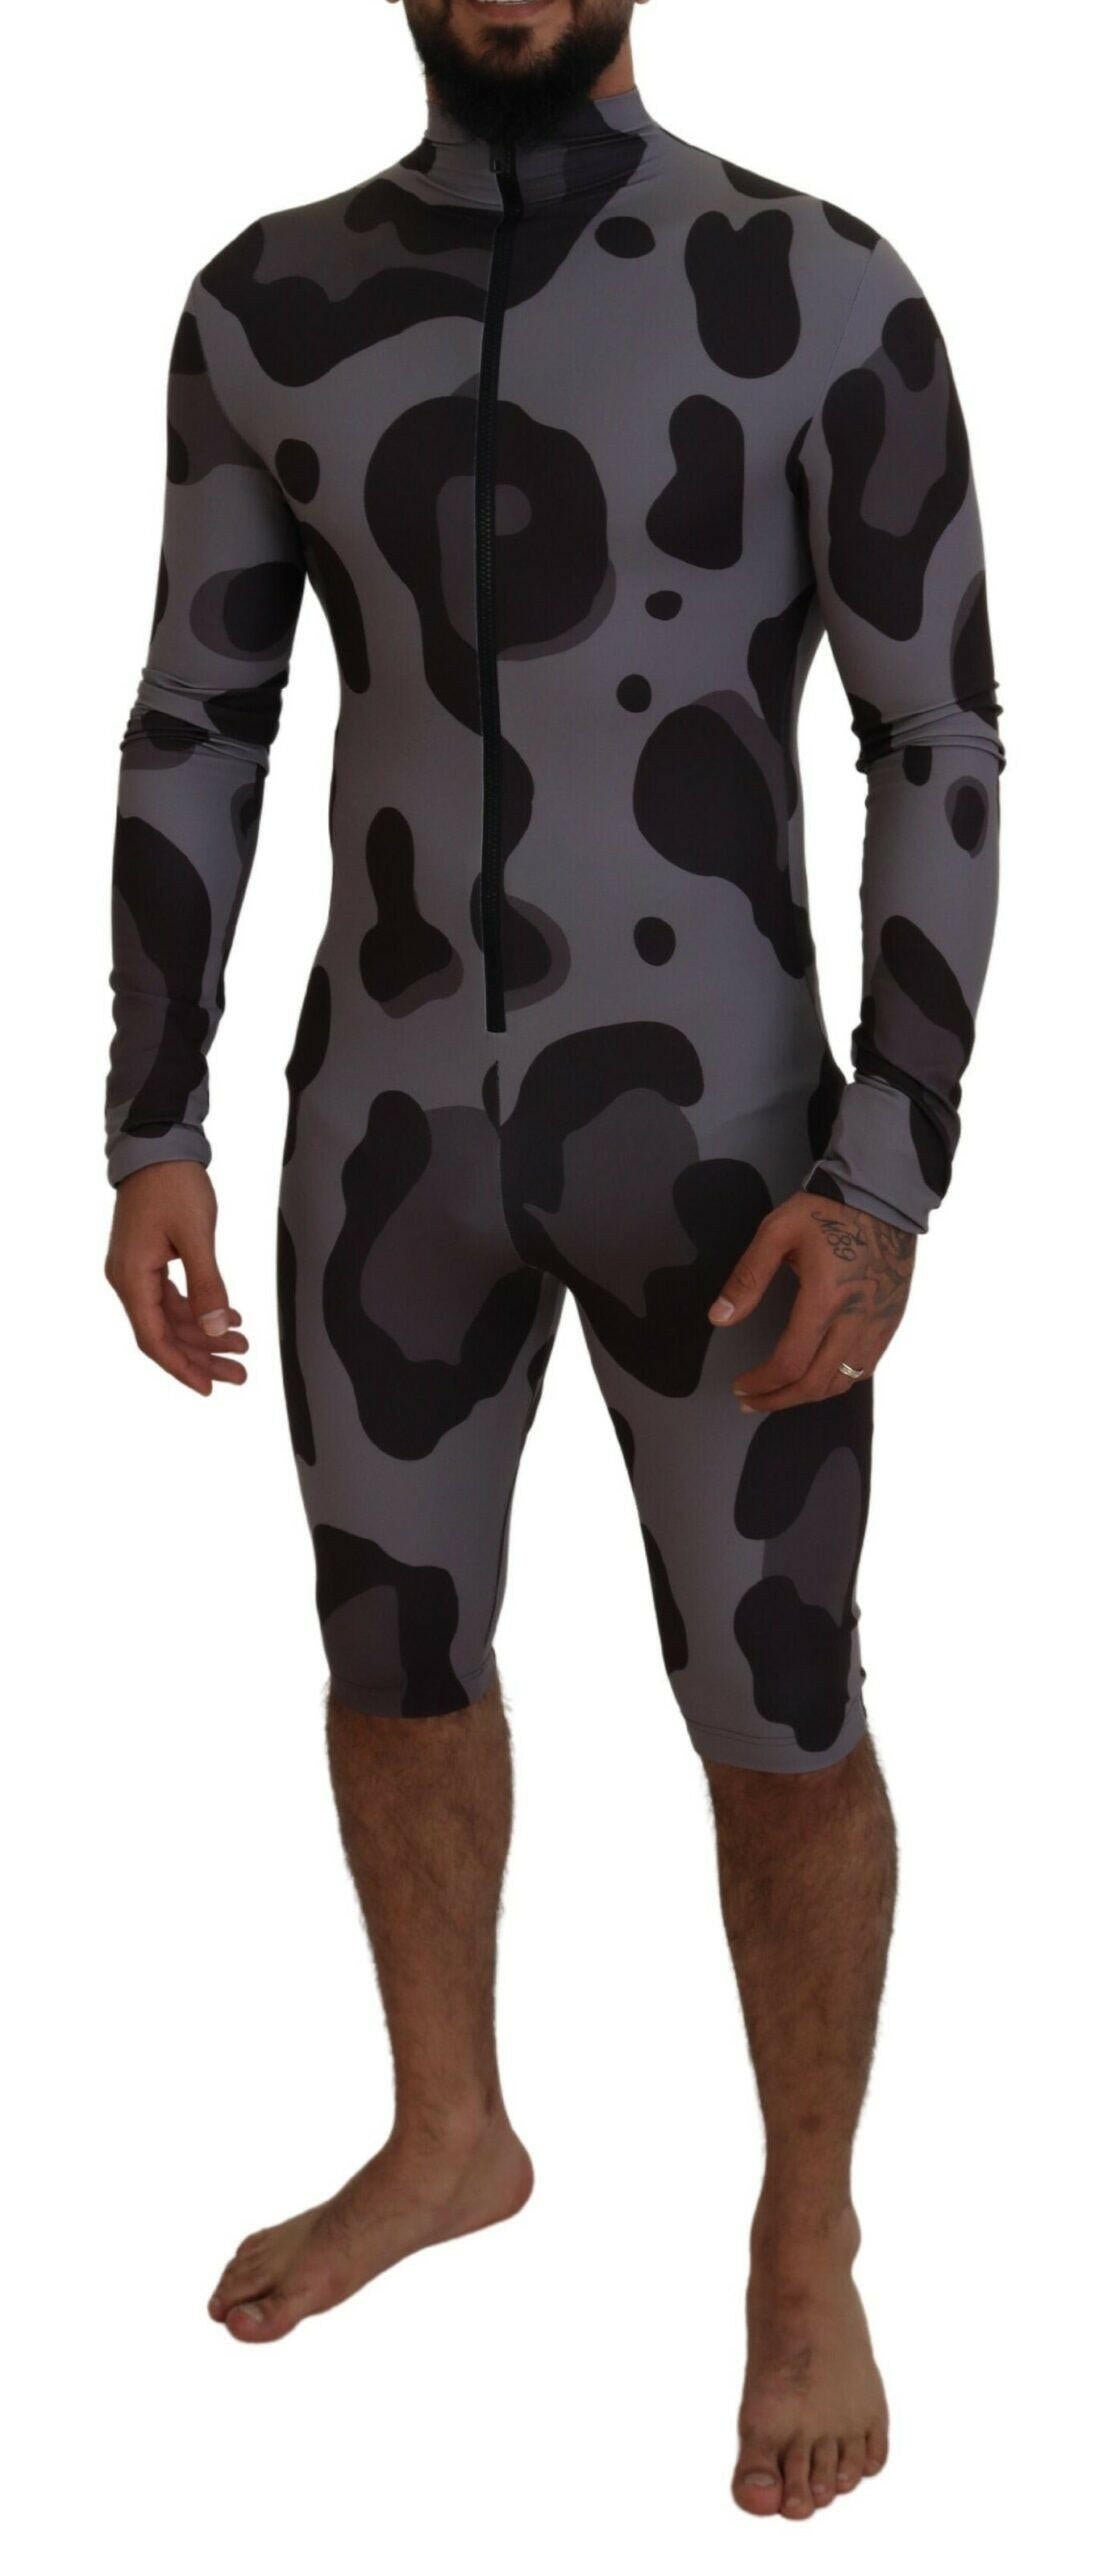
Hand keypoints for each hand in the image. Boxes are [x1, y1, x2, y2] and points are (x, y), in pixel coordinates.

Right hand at [105, 1162, 248, 1395]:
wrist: (158, 1146)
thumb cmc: (173, 1185)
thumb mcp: (196, 1236)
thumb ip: (208, 1285)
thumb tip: (218, 1330)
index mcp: (132, 1278)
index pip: (154, 1339)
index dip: (182, 1368)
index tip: (209, 1388)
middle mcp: (129, 1280)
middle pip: (166, 1334)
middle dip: (203, 1356)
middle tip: (240, 1373)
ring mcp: (138, 1271)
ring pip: (173, 1318)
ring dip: (206, 1335)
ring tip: (243, 1347)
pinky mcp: (151, 1261)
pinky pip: (175, 1297)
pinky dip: (201, 1310)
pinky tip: (230, 1319)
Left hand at [707, 1191, 915, 1411]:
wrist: (883, 1197)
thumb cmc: (827, 1212)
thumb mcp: (777, 1233)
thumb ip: (747, 1278)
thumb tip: (719, 1318)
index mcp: (825, 1300)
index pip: (790, 1363)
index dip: (761, 1384)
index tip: (740, 1385)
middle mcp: (856, 1320)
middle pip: (816, 1384)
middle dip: (778, 1400)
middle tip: (751, 1401)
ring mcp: (879, 1324)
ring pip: (844, 1382)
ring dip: (808, 1396)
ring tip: (780, 1395)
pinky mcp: (891, 1322)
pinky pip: (866, 1368)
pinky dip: (838, 1381)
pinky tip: (817, 1376)